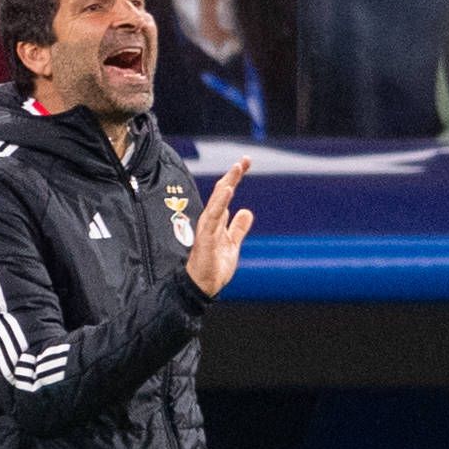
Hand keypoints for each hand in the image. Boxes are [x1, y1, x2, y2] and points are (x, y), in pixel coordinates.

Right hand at [183, 157, 253, 296]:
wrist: (202, 287)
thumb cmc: (213, 268)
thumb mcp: (232, 245)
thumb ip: (237, 228)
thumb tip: (246, 211)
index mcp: (217, 221)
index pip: (225, 195)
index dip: (234, 178)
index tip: (245, 162)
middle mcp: (211, 222)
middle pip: (221, 194)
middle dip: (232, 176)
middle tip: (244, 160)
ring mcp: (207, 229)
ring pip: (217, 202)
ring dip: (227, 185)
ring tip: (237, 170)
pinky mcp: (206, 238)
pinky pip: (213, 217)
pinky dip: (220, 203)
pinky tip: (227, 190)